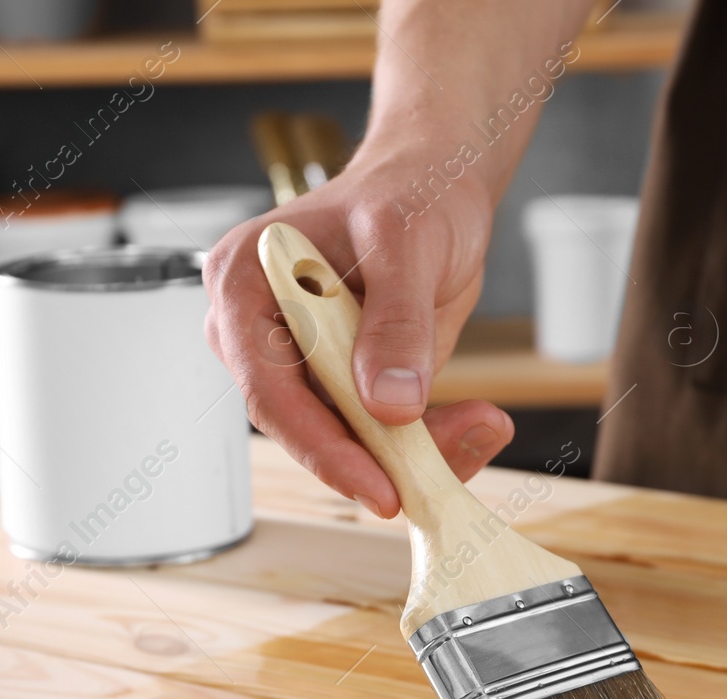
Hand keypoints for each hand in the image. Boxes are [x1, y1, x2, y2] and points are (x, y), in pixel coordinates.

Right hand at [203, 151, 512, 518]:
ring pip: (348, 438)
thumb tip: (388, 401)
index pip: (269, 389)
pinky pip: (382, 431)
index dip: (319, 445)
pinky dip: (429, 440)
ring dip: (414, 451)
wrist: (438, 185)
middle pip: (304, 425)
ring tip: (479, 427)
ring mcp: (307, 363)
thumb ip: (396, 320)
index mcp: (246, 286)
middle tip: (435, 476)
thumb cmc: (408, 190)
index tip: (375, 484)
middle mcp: (263, 333)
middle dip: (375, 456)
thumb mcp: (405, 239)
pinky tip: (476, 423)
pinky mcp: (348, 383)